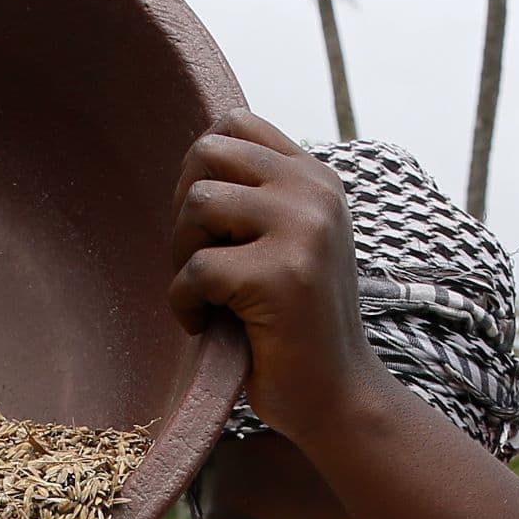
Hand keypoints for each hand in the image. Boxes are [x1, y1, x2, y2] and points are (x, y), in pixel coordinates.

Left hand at [169, 111, 380, 447]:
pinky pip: (196, 268)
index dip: (199, 169)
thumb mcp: (286, 243)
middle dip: (184, 211)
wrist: (336, 395)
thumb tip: (190, 162)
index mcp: (315, 178)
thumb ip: (255, 199)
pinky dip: (183, 304)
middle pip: (207, 153)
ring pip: (197, 204)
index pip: (235, 122)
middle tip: (197, 262)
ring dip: (181, 256)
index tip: (206, 226)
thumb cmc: (294, 326)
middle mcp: (315, 192)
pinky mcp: (282, 274)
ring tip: (203, 295)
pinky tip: (203, 326)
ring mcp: (303, 229)